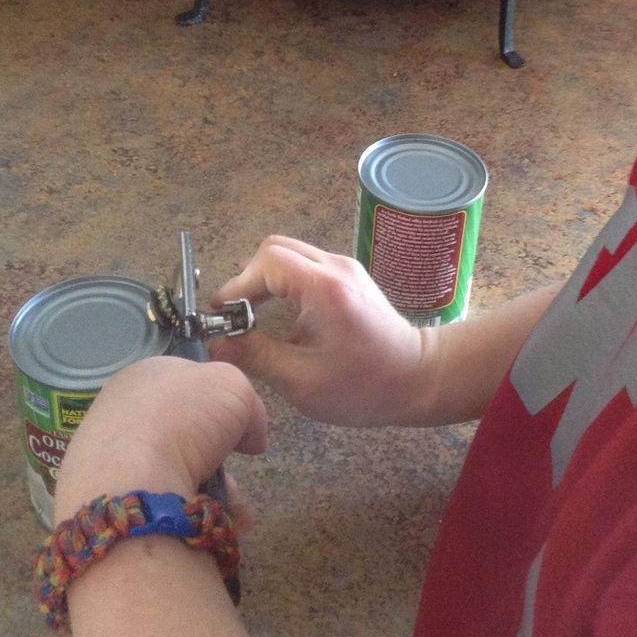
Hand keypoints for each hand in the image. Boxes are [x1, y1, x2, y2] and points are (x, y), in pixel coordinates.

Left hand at [54, 355, 268, 522]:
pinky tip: (214, 518)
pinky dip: (193, 510)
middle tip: (235, 468)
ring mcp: (112, 457)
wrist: (133, 480)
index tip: (240, 425)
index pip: (187, 383)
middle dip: (218, 454)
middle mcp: (123, 412)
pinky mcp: (112, 499)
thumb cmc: (183, 417)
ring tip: (234, 506)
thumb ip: (250, 406)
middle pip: (185, 431)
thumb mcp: (234, 387)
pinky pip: (164, 502)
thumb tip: (251, 439)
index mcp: (144, 375)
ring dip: (214, 488)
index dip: (219, 402)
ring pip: (177, 471)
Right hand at [209, 236, 430, 426]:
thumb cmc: (365, 387)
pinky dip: (283, 283)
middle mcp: (335, 267)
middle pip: (275, 249)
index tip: (223, 315)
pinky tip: (280, 317)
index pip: (268, 261)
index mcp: (324, 288)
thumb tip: (217, 342)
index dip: (237, 284)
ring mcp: (345, 268)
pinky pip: (305, 266)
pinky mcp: (349, 277)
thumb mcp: (302, 381)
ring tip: (252, 317)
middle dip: (248, 279)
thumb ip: (256, 356)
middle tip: (236, 315)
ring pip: (290, 254)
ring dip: (265, 280)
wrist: (420, 378)